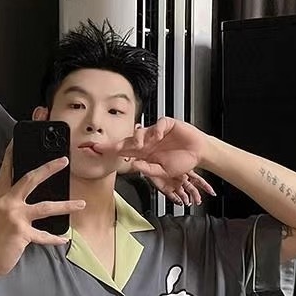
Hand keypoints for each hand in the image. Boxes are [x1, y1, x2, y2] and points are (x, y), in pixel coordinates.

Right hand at [0, 143, 84, 282]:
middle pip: (30, 179)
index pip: (6, 170)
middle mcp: (6, 203)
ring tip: (81, 204)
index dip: (12, 154)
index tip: (18, 140)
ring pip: (45, 207)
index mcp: (0, 196)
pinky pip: (43, 235)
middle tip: (64, 160)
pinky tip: (64, 238)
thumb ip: (11, 202)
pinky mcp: (21, 233)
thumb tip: (28, 193)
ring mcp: (14, 217)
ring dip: (66, 206)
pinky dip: (54, 238)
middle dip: (49, 168)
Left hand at [102, 118, 216, 205]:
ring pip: (141, 132)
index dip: (111, 151)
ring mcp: (157, 133)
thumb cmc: (182, 162)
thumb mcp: (164, 171)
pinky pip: (159, 124)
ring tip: (142, 145)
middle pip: (128, 141)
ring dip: (139, 138)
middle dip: (117, 144)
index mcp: (145, 154)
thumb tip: (135, 167)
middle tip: (109, 147)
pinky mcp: (168, 125)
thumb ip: (150, 170)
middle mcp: (148, 142)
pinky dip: (158, 129)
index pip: (124, 152)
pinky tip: (160, 135)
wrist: (199, 154)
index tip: (96, 151)